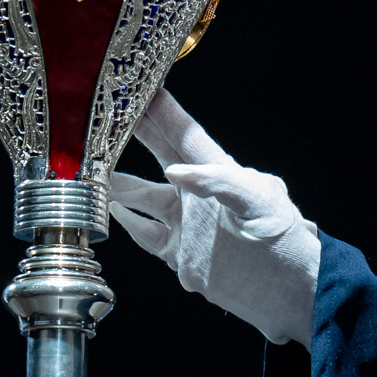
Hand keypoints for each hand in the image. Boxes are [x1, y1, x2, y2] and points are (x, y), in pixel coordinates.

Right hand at [107, 90, 320, 344]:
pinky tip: (105, 209)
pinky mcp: (178, 252)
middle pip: (158, 154)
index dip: (161, 109)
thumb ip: (220, 183)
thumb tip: (175, 172)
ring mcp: (185, 222)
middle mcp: (197, 193)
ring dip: (116, 182)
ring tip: (88, 166)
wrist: (288, 292)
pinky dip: (123, 222)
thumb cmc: (284, 240)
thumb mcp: (259, 203)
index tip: (136, 84)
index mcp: (220, 172)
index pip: (183, 133)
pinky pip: (144, 233)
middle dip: (131, 132)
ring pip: (141, 195)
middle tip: (102, 111)